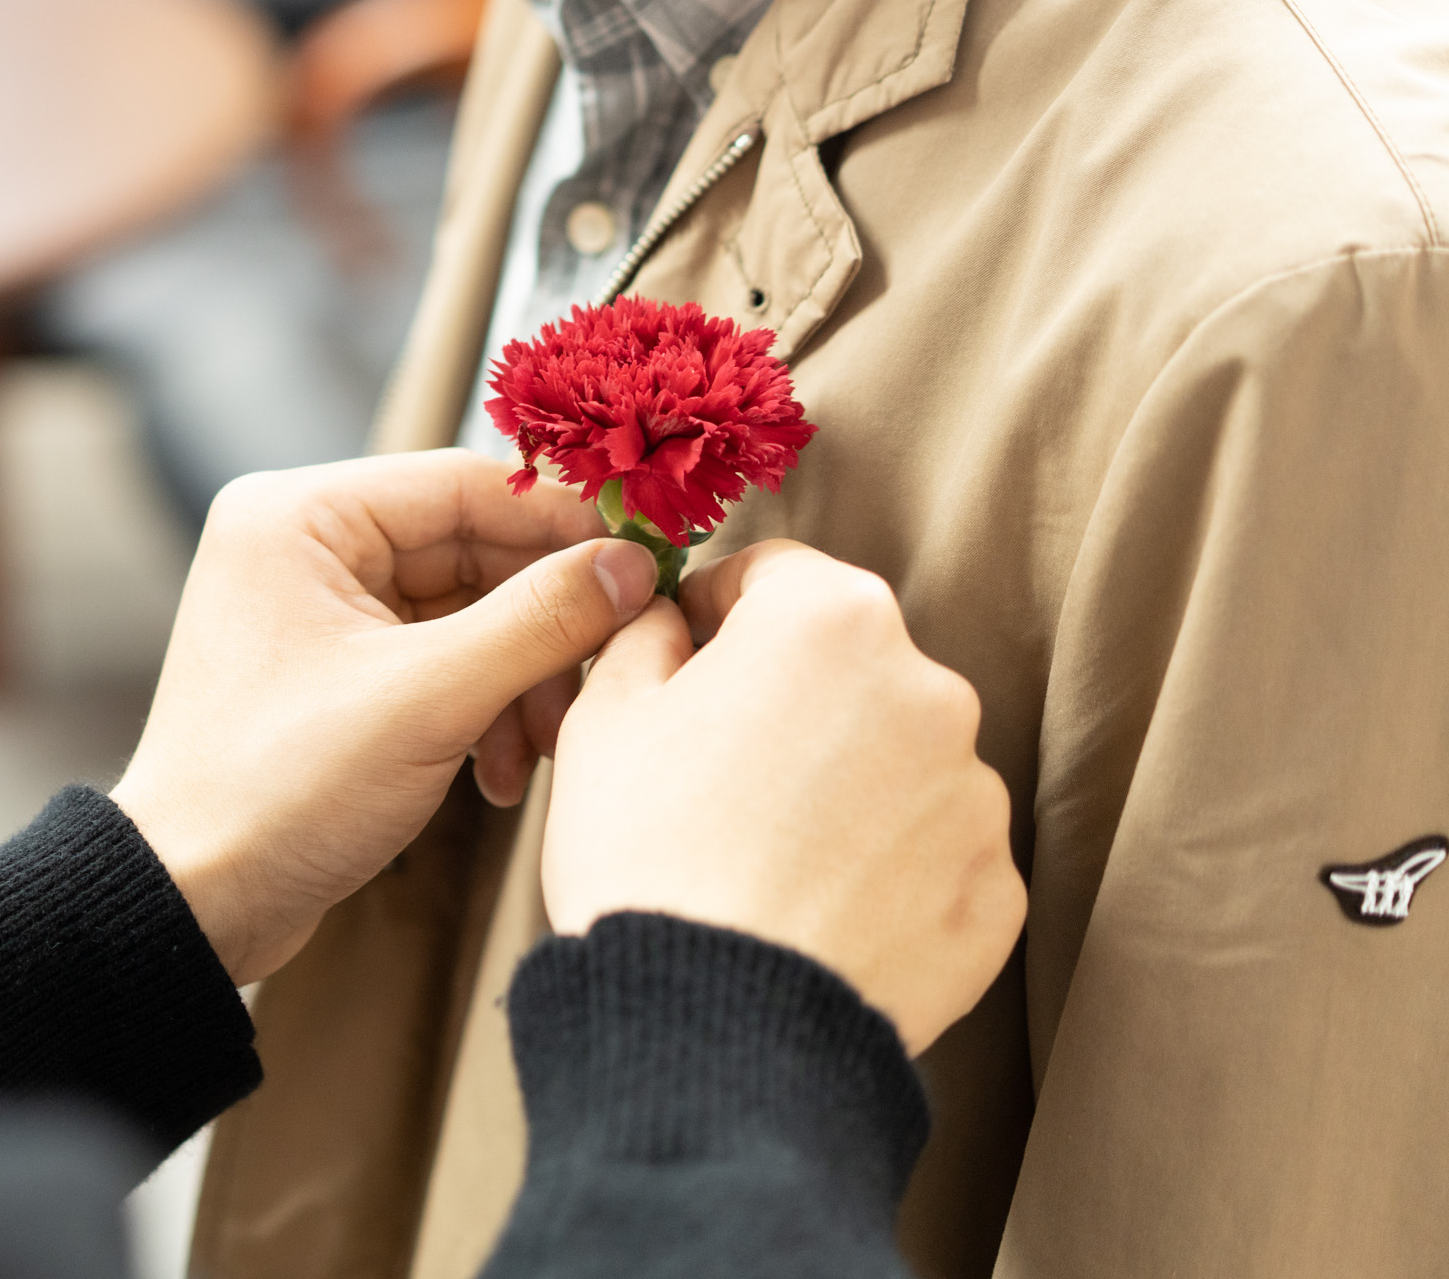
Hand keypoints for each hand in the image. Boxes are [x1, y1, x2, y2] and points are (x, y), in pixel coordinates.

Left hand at [110, 452, 657, 987]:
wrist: (197, 902)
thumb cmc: (280, 789)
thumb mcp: (429, 700)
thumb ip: (540, 621)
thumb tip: (634, 565)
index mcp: (298, 516)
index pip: (464, 484)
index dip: (563, 524)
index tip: (647, 563)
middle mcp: (301, 545)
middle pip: (471, 550)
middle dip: (544, 623)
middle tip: (610, 671)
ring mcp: (316, 610)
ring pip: (465, 612)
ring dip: (520, 678)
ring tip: (545, 747)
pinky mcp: (335, 672)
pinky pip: (437, 660)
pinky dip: (481, 708)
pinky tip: (500, 773)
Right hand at [544, 540, 1025, 1053]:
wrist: (720, 1027)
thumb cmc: (649, 852)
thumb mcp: (606, 713)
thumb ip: (647, 632)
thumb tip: (673, 617)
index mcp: (831, 619)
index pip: (772, 575)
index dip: (714, 613)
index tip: (682, 661)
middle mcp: (929, 689)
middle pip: (845, 668)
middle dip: (787, 703)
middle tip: (713, 773)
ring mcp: (974, 796)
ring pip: (894, 762)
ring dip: (841, 786)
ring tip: (764, 856)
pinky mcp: (996, 891)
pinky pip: (930, 854)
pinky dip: (882, 869)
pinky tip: (814, 907)